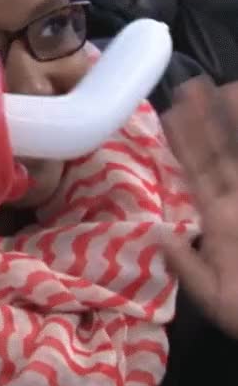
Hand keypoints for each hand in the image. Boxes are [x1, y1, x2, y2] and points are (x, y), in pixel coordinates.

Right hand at [160, 76, 237, 338]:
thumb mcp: (214, 300)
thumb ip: (186, 265)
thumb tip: (156, 232)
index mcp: (221, 223)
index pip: (198, 172)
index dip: (184, 140)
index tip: (172, 111)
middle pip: (222, 154)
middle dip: (207, 119)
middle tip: (194, 85)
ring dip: (235, 123)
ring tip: (230, 88)